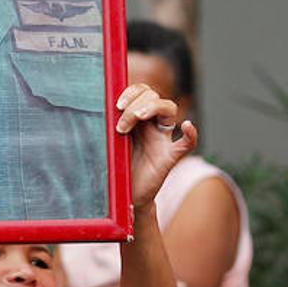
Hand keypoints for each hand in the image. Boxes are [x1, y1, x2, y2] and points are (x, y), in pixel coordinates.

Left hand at [113, 84, 196, 208]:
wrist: (124, 194)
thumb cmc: (116, 167)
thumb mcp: (109, 142)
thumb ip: (108, 125)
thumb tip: (96, 106)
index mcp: (138, 119)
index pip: (143, 91)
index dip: (132, 92)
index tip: (117, 106)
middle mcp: (153, 125)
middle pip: (154, 97)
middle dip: (134, 106)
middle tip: (120, 127)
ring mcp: (163, 139)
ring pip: (170, 109)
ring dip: (152, 108)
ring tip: (136, 118)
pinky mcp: (170, 157)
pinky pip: (187, 144)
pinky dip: (190, 134)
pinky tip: (187, 126)